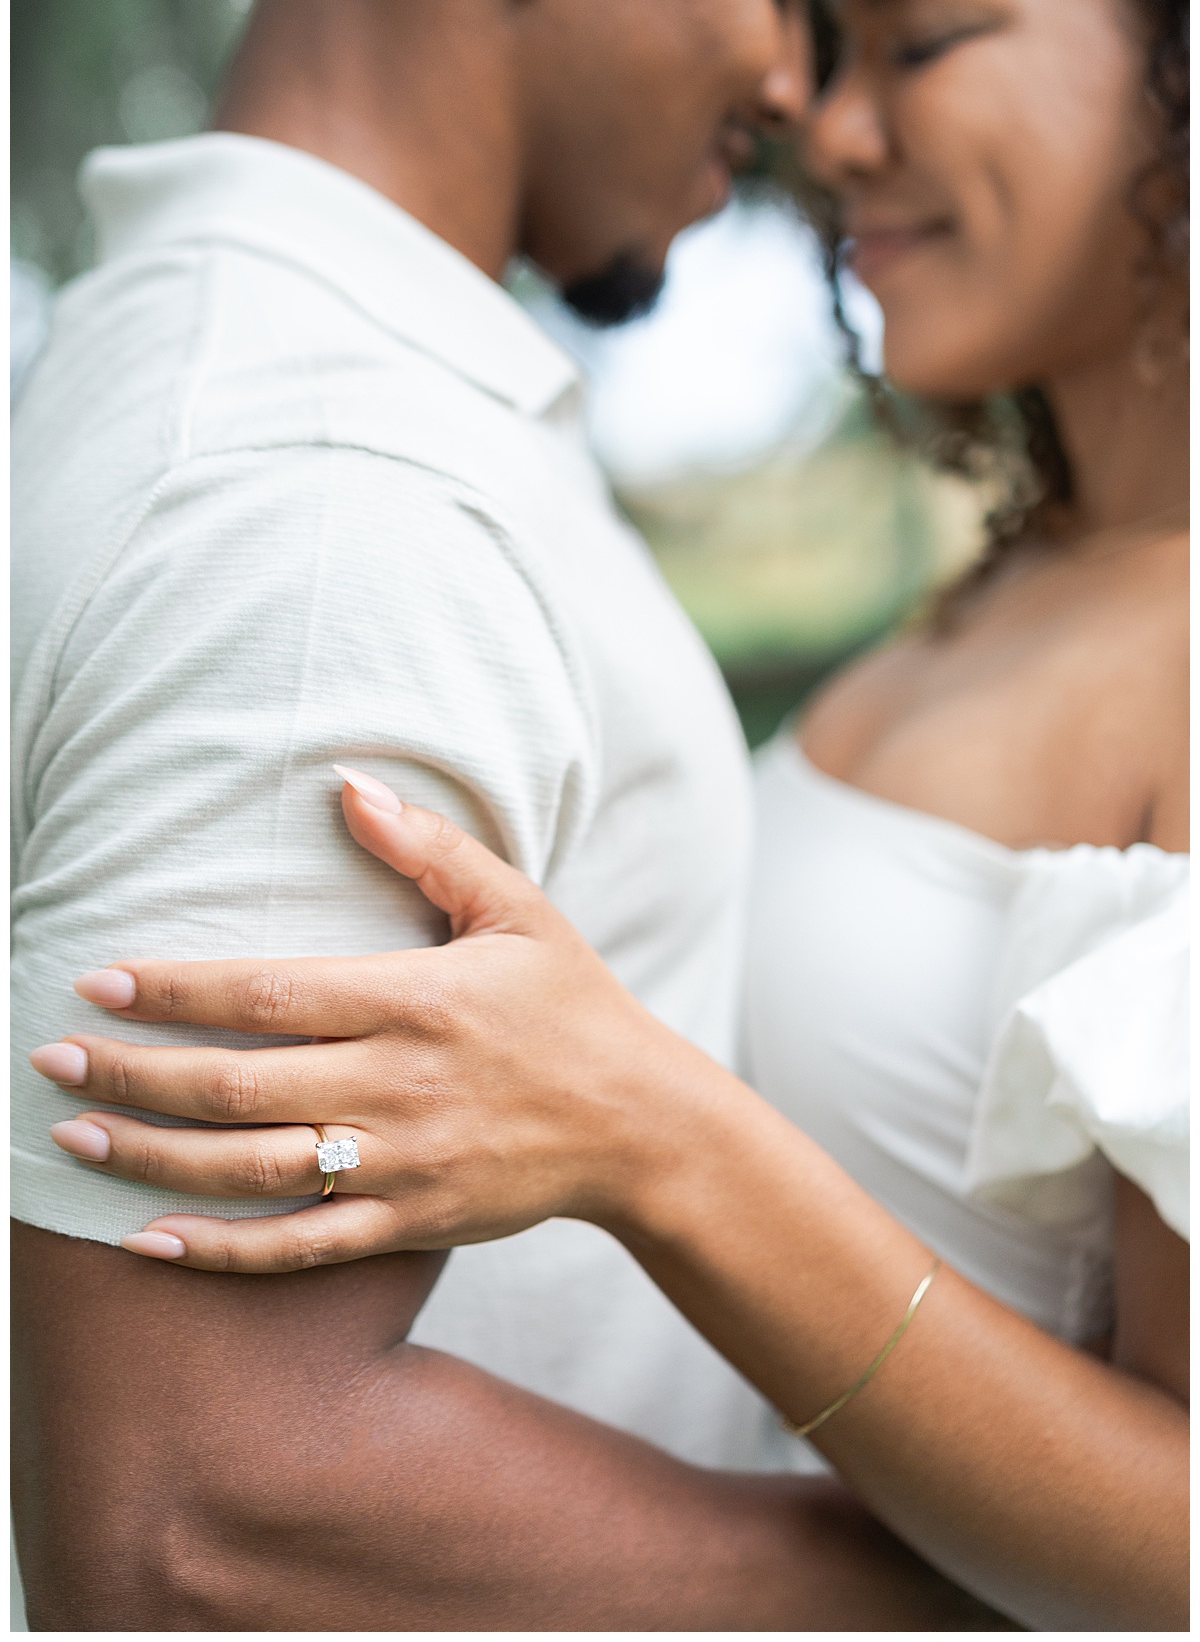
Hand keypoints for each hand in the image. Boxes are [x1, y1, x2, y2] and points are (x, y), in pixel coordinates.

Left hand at [32, 774, 709, 1271]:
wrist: (641, 1125)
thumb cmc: (573, 1004)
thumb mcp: (516, 908)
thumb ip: (428, 847)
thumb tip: (346, 783)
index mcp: (414, 1000)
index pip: (268, 993)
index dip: (175, 989)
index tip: (98, 978)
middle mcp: (394, 1085)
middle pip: (236, 1086)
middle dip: (130, 1075)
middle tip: (51, 1060)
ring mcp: (398, 1163)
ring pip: (249, 1170)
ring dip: (150, 1159)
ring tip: (72, 1139)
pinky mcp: (407, 1220)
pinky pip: (297, 1246)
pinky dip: (218, 1248)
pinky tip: (148, 1240)